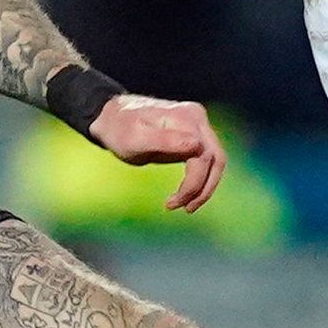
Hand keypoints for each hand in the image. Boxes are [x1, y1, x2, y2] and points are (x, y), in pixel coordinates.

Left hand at [88, 96, 227, 212]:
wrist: (110, 118)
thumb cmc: (120, 130)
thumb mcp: (136, 139)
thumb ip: (165, 141)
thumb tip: (196, 146)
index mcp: (187, 118)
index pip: (203, 157)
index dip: (193, 184)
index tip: (172, 203)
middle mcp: (197, 118)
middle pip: (216, 159)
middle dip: (203, 189)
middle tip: (186, 209)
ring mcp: (196, 125)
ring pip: (214, 161)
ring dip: (204, 186)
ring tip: (185, 206)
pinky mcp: (192, 134)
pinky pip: (205, 159)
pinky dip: (200, 178)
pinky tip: (186, 194)